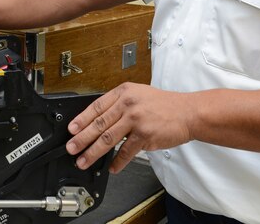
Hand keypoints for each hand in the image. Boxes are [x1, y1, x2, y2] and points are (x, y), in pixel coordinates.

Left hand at [65, 83, 192, 173]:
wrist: (188, 112)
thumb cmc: (164, 105)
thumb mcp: (139, 95)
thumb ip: (120, 104)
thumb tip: (100, 120)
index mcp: (124, 92)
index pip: (97, 106)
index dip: (81, 119)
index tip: (71, 129)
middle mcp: (128, 104)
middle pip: (99, 124)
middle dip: (82, 138)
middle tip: (71, 148)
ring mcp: (136, 120)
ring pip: (108, 139)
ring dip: (93, 153)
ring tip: (84, 161)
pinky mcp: (145, 135)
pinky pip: (126, 151)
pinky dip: (117, 162)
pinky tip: (111, 167)